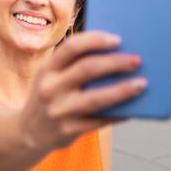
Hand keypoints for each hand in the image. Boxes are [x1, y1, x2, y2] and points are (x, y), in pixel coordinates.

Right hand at [19, 31, 145, 152]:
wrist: (28, 132)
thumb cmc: (51, 96)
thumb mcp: (52, 77)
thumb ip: (74, 66)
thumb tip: (119, 55)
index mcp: (47, 69)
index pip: (71, 47)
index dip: (95, 40)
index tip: (118, 39)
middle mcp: (50, 88)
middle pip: (87, 69)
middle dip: (115, 63)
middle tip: (136, 60)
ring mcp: (58, 110)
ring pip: (96, 98)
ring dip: (122, 90)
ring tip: (142, 84)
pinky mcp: (68, 130)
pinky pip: (99, 121)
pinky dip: (119, 114)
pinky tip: (133, 109)